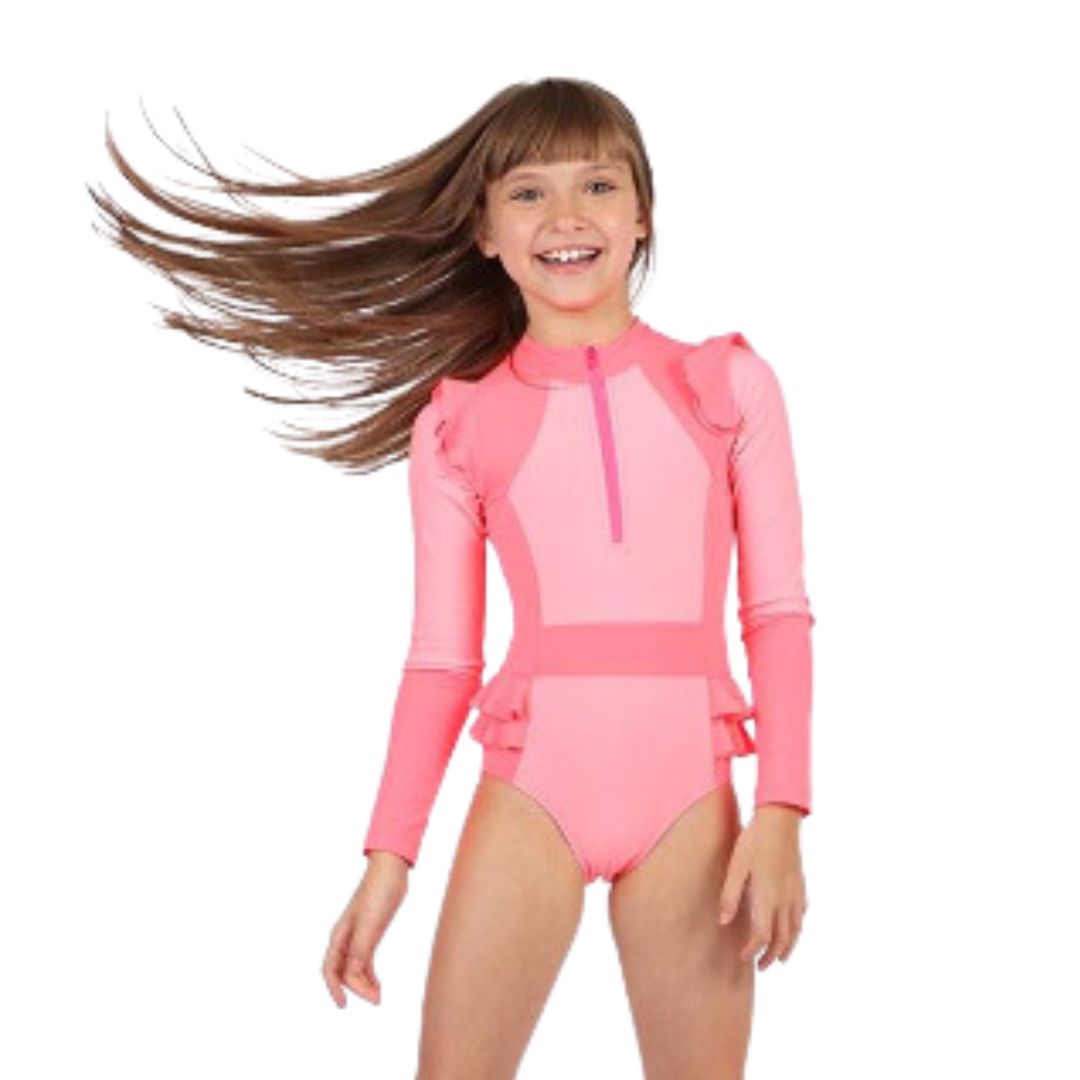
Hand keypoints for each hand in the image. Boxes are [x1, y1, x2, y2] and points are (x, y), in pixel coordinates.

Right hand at [322, 852, 409, 1006]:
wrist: (391, 871)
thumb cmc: (378, 894)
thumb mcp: (369, 925)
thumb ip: (359, 952)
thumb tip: (351, 977)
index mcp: (340, 935)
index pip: (331, 969)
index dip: (334, 989)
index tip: (343, 1005)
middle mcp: (345, 938)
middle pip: (343, 972)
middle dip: (355, 989)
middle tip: (375, 1000)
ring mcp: (358, 935)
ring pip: (354, 968)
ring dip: (364, 984)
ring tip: (378, 997)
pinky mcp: (371, 932)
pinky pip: (365, 960)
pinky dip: (370, 974)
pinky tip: (378, 984)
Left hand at [716, 806, 807, 969]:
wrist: (780, 821)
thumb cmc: (755, 841)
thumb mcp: (736, 866)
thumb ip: (730, 895)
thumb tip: (724, 922)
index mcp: (767, 898)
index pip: (762, 936)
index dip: (752, 950)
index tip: (743, 957)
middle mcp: (785, 901)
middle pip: (781, 939)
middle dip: (770, 956)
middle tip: (760, 966)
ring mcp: (796, 894)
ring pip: (795, 930)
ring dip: (787, 948)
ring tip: (780, 958)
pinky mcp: (800, 885)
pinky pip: (801, 915)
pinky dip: (797, 929)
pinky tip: (792, 929)